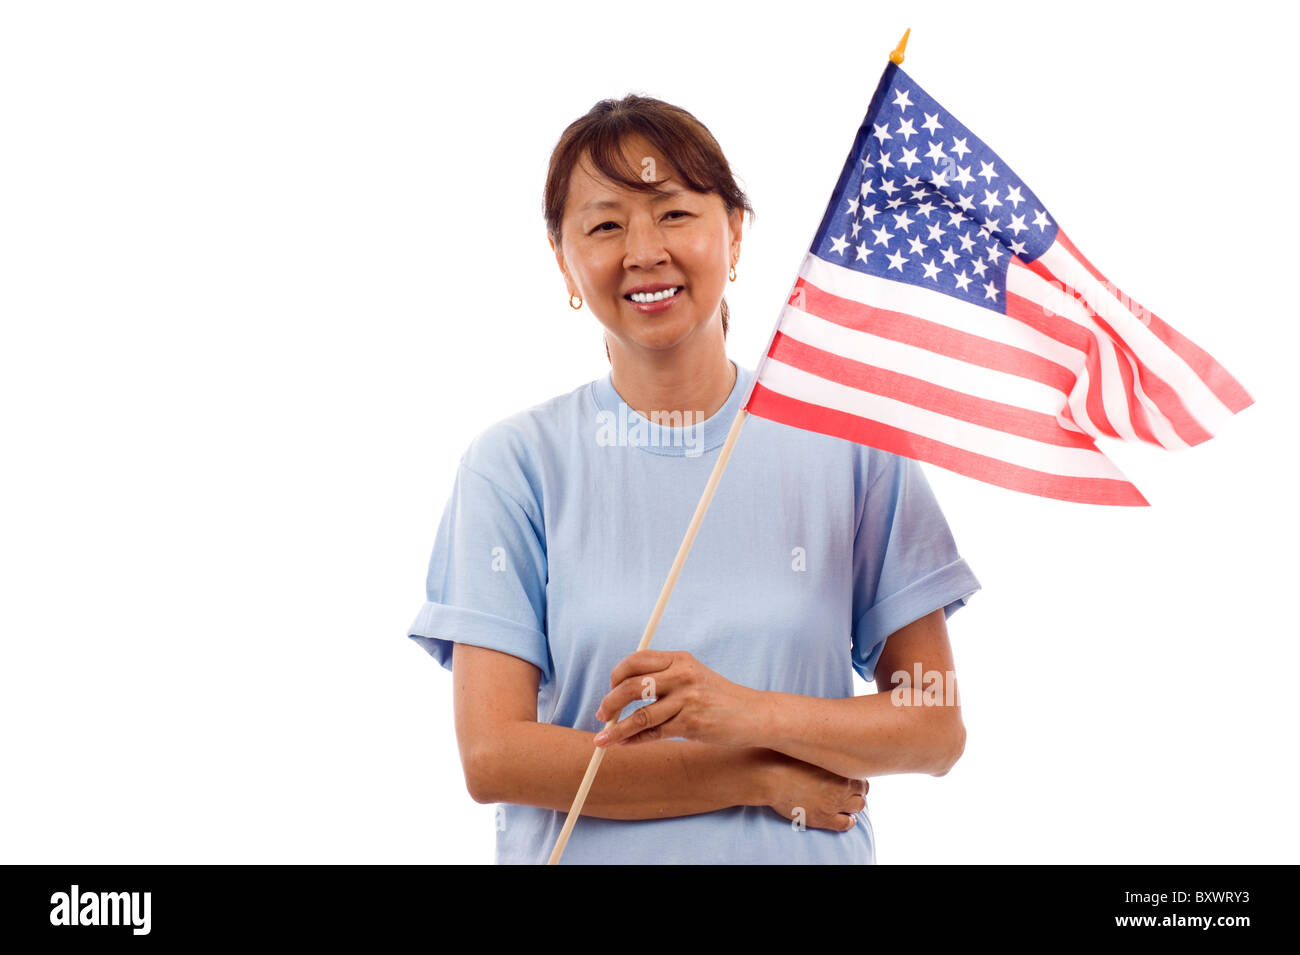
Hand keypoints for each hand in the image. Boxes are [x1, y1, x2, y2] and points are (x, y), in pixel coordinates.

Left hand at [593, 650, 758, 747]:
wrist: (754, 715)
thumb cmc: (718, 697)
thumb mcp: (693, 676)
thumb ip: (664, 677)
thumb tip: (622, 690)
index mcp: (680, 659)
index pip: (636, 660)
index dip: (617, 675)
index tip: (610, 689)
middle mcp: (682, 675)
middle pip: (632, 686)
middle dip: (610, 702)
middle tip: (601, 714)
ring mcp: (687, 700)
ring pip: (640, 715)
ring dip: (616, 729)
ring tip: (602, 739)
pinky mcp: (692, 724)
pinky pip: (654, 734)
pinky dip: (634, 740)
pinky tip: (623, 744)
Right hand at [760, 750, 867, 832]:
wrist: (770, 777)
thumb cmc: (784, 758)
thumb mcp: (809, 748)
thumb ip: (824, 748)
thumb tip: (829, 740)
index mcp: (840, 767)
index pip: (861, 773)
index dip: (856, 776)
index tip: (849, 776)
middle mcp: (842, 786)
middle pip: (862, 790)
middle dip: (857, 790)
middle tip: (848, 789)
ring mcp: (834, 803)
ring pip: (859, 806)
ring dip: (855, 804)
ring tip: (847, 802)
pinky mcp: (823, 818)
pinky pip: (845, 823)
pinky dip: (849, 821)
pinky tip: (847, 818)